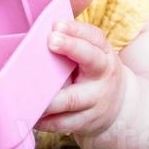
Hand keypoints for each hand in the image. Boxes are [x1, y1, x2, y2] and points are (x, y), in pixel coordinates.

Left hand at [35, 19, 128, 137]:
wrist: (120, 106)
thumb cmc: (95, 72)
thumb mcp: (94, 53)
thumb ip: (74, 40)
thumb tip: (46, 27)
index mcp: (103, 54)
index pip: (94, 37)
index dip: (76, 30)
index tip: (57, 25)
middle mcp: (102, 76)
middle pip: (91, 60)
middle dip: (71, 48)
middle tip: (51, 41)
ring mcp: (95, 101)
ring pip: (72, 99)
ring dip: (49, 95)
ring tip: (27, 89)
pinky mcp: (85, 123)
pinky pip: (63, 123)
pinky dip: (45, 120)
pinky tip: (30, 114)